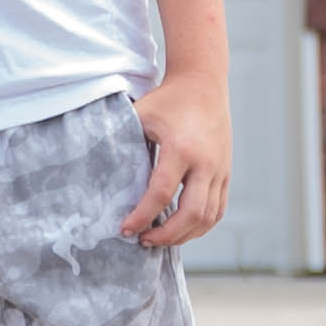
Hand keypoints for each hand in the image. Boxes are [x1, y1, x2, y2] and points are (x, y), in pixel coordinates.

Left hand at [120, 70, 228, 247]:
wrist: (203, 84)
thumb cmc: (167, 100)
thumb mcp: (139, 115)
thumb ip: (121, 141)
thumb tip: (98, 171)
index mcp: (181, 149)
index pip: (161, 193)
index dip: (142, 216)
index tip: (125, 229)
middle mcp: (206, 163)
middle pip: (191, 213)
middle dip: (166, 234)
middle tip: (143, 240)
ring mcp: (220, 170)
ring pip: (208, 217)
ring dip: (184, 235)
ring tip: (159, 238)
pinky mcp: (227, 173)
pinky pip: (218, 209)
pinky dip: (201, 226)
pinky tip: (181, 229)